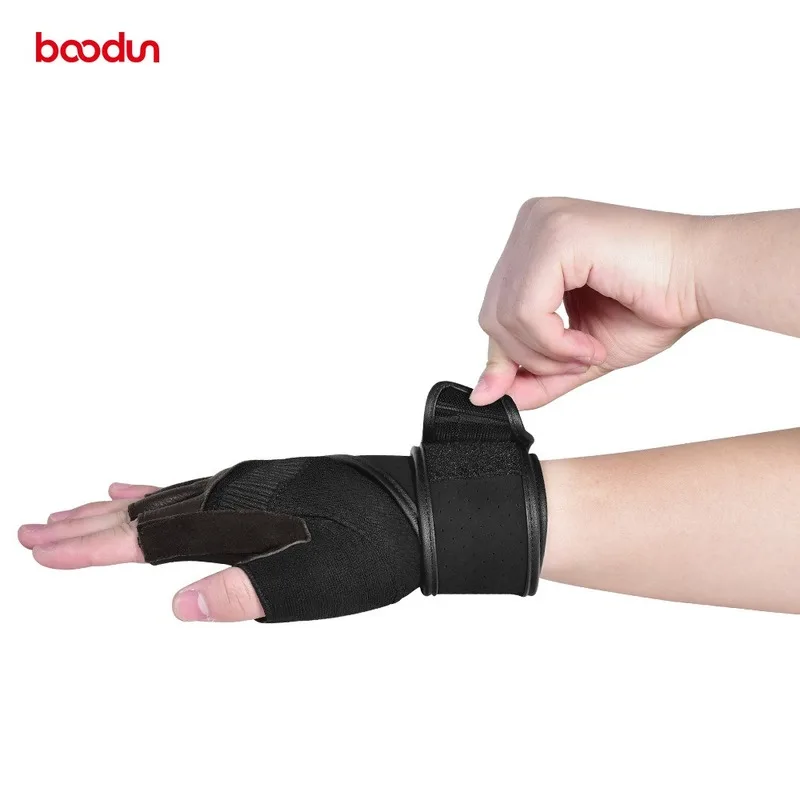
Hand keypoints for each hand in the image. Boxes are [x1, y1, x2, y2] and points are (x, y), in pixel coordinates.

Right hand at [19, 450, 422, 624]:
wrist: (420, 509)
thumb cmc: (374, 550)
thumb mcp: (314, 587)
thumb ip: (243, 593)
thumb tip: (179, 604)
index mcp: (235, 522)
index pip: (145, 538)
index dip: (89, 550)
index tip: (40, 551)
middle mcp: (233, 496)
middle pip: (143, 513)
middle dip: (85, 528)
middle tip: (31, 531)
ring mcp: (247, 487)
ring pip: (165, 497)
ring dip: (117, 510)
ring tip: (75, 512)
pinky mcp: (262, 485)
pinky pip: (195, 488)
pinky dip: (161, 492)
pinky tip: (147, 490)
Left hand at [472, 198, 702, 408]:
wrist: (705, 278)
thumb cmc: (655, 301)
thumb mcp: (578, 350)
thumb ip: (536, 371)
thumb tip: (491, 396)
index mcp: (534, 242)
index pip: (495, 309)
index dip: (501, 358)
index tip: (499, 394)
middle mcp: (532, 223)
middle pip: (491, 315)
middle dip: (528, 357)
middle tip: (574, 365)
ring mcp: (541, 224)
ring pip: (503, 316)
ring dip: (545, 354)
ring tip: (587, 352)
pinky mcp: (556, 234)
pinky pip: (525, 310)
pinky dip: (554, 343)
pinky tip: (588, 344)